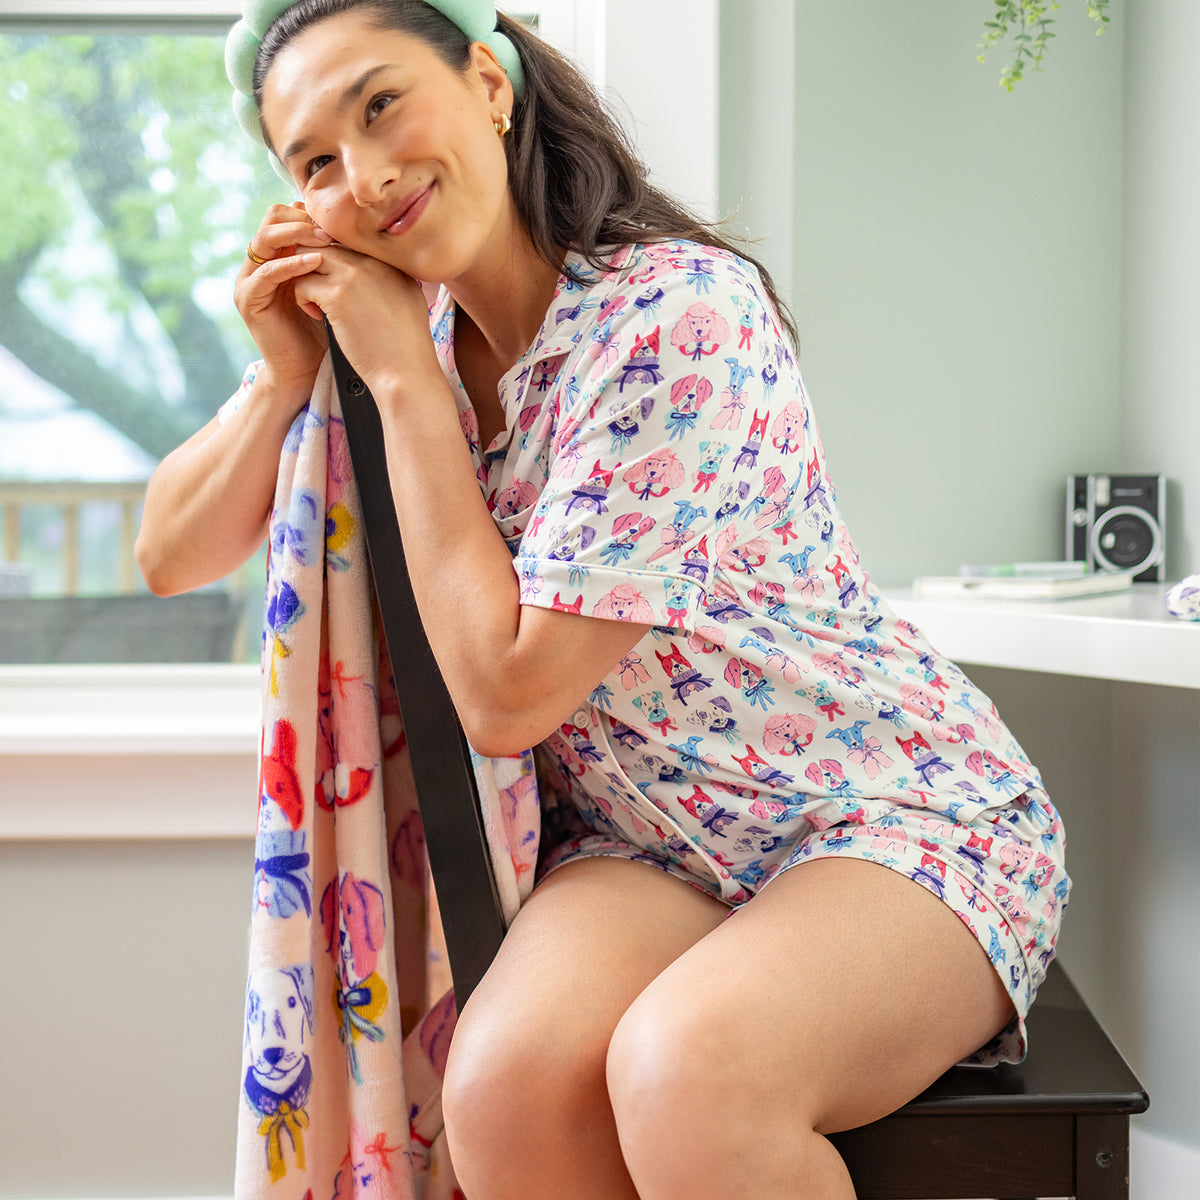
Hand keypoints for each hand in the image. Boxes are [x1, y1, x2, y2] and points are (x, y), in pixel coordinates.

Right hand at [235, 202, 333, 394]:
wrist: (308, 370)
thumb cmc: (328, 330)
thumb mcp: (334, 287)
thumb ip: (337, 259)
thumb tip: (363, 231)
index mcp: (279, 255)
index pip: (288, 214)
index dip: (312, 213)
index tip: (342, 221)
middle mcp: (260, 263)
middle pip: (272, 218)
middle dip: (303, 219)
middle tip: (333, 229)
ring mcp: (250, 280)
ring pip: (265, 239)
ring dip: (297, 235)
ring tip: (326, 241)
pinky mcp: (248, 300)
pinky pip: (266, 273)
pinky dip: (290, 265)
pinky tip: (315, 263)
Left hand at [291, 244, 442, 397]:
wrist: (407, 371)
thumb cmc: (408, 346)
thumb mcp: (409, 300)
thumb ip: (392, 279)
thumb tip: (377, 273)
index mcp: (389, 261)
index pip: (349, 242)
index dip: (337, 262)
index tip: (338, 286)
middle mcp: (371, 261)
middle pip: (327, 242)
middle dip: (315, 265)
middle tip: (319, 292)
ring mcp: (353, 275)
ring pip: (308, 256)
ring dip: (306, 277)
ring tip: (317, 304)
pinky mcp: (336, 295)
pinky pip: (302, 282)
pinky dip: (304, 299)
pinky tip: (319, 317)